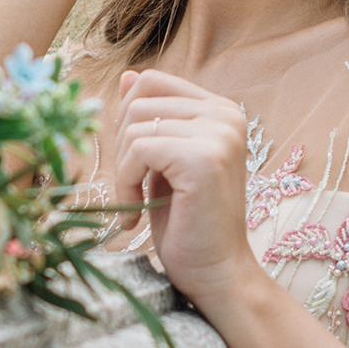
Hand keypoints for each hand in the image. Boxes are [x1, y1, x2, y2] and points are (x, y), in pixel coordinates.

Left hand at [113, 69, 261, 311]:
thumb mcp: (163, 161)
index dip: (127, 118)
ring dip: (123, 169)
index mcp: (220, 110)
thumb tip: (127, 75)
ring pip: (134, 126)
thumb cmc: (189, 222)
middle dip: (122, 146)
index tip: (134, 162)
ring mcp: (219, 134)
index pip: (152, 81)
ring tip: (137, 201)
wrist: (216, 272)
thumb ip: (151, 119)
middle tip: (134, 187)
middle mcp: (226, 114)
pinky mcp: (203, 158)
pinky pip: (138, 150)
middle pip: (138, 100)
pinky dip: (126, 183)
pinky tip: (137, 212)